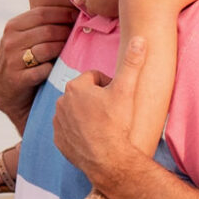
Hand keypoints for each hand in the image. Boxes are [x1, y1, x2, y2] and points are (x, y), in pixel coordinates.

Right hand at [0, 5, 76, 132]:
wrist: (5, 92)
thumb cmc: (22, 61)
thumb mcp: (24, 38)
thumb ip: (40, 25)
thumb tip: (73, 11)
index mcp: (12, 26)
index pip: (41, 13)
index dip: (62, 14)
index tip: (77, 15)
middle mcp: (10, 41)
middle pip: (47, 30)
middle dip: (66, 32)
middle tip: (78, 34)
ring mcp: (13, 60)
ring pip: (46, 49)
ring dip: (62, 49)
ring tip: (70, 50)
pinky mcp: (18, 79)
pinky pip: (44, 70)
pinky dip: (53, 69)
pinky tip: (56, 68)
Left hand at [52, 36, 146, 190]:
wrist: (108, 160)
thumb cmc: (116, 124)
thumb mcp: (126, 90)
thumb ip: (132, 63)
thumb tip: (140, 38)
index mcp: (76, 87)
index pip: (94, 78)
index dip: (109, 86)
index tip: (117, 98)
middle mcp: (61, 102)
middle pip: (84, 95)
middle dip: (97, 100)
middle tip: (112, 113)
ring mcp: (58, 122)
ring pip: (76, 112)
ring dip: (87, 115)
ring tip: (103, 126)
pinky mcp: (59, 140)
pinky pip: (70, 131)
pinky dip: (80, 132)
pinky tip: (94, 138)